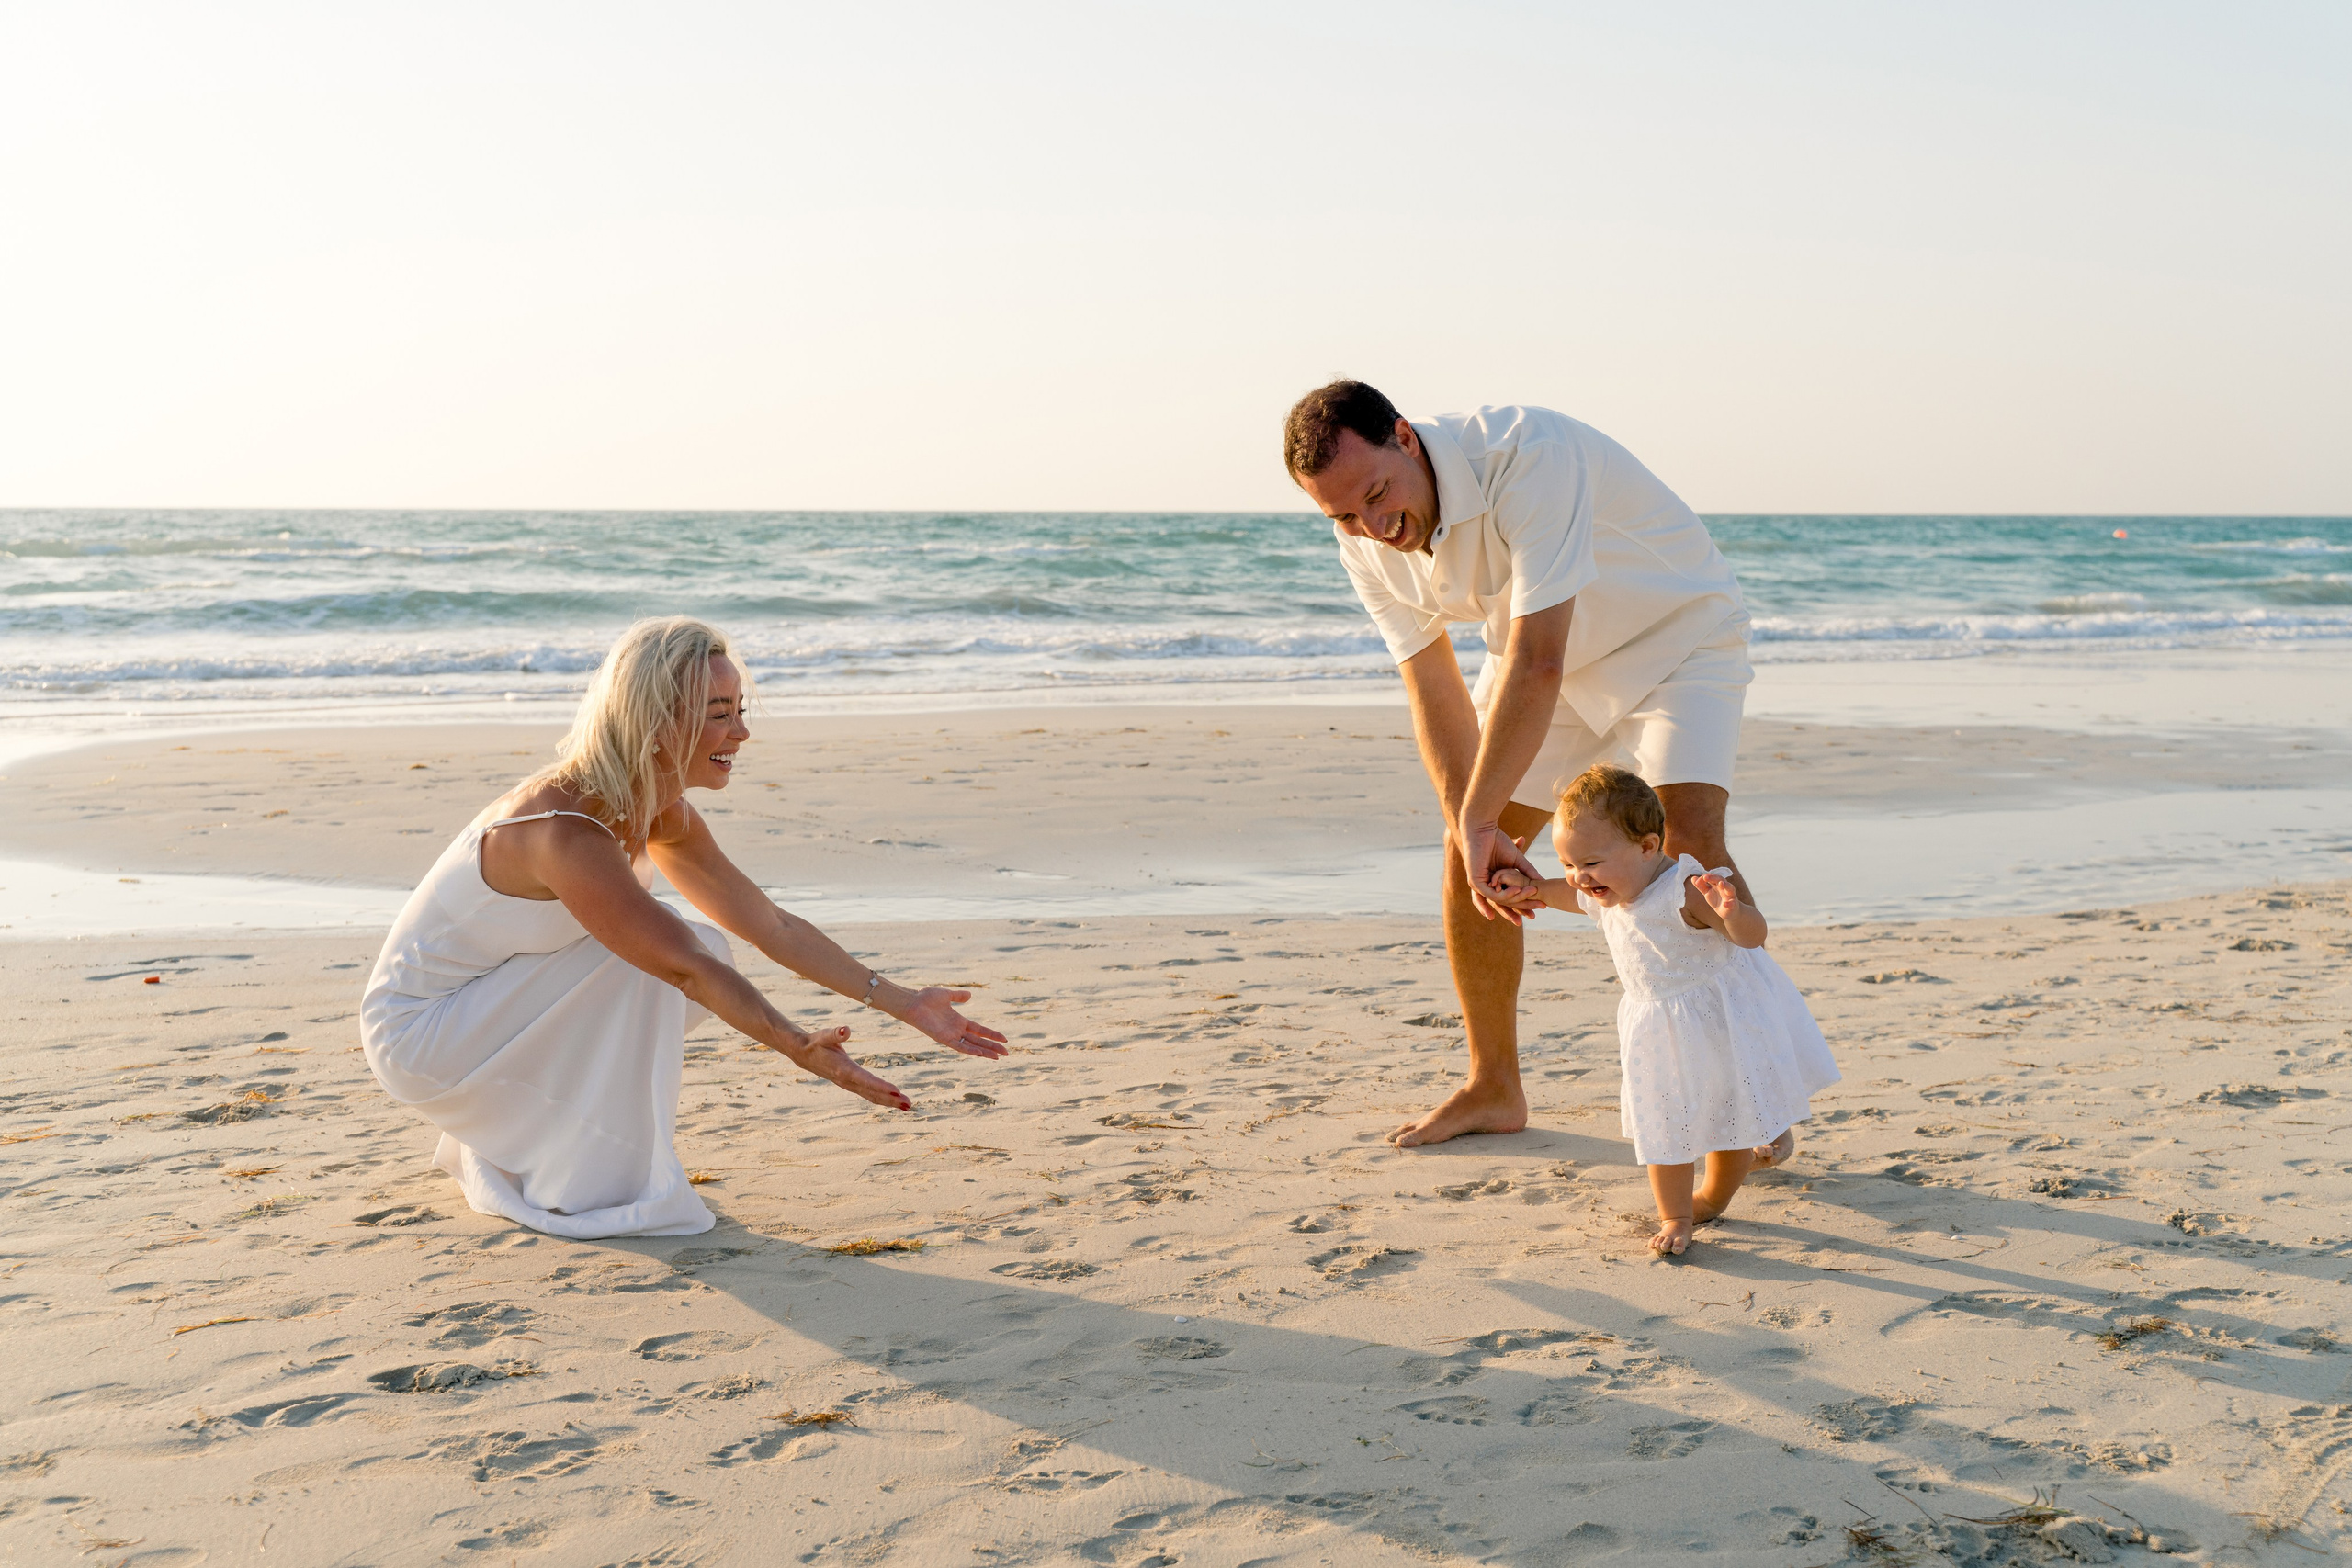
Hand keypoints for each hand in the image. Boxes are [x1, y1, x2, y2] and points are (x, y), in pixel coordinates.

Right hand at [777, 1024, 911, 1111]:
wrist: (804, 1054)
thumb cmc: (816, 1042)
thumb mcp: (824, 1035)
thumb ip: (836, 1033)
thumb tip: (846, 1029)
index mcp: (843, 1069)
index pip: (865, 1079)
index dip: (880, 1086)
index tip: (896, 1091)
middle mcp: (847, 1080)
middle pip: (872, 1092)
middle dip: (891, 1099)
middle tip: (909, 1104)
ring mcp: (850, 1085)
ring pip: (872, 1096)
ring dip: (890, 1102)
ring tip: (908, 1106)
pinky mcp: (852, 1085)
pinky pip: (869, 1094)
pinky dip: (883, 1098)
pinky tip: (895, 1101)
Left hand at [901, 987, 1010, 1059]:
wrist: (912, 1002)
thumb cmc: (926, 998)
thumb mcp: (947, 995)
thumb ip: (958, 996)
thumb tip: (970, 995)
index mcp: (959, 1021)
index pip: (979, 1030)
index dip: (992, 1034)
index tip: (1004, 1039)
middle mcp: (956, 1030)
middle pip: (979, 1040)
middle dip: (993, 1047)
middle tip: (1007, 1053)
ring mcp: (951, 1035)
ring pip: (972, 1046)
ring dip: (985, 1051)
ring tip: (998, 1056)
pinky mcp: (943, 1039)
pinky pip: (959, 1046)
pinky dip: (970, 1050)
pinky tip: (981, 1053)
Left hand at [1461, 819, 1541, 924]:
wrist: (1483, 830)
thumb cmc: (1497, 841)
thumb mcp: (1517, 859)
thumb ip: (1527, 871)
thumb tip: (1541, 881)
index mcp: (1494, 884)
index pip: (1510, 900)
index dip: (1523, 906)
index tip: (1539, 910)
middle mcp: (1485, 888)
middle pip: (1505, 904)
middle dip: (1521, 910)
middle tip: (1536, 914)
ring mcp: (1479, 886)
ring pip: (1500, 900)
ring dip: (1516, 900)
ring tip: (1532, 895)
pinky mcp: (1474, 882)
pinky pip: (1491, 893)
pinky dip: (1505, 893)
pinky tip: (1517, 891)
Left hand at [1690, 872, 1741, 919]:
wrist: (1728, 912)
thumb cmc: (1717, 900)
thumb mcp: (1708, 893)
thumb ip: (1701, 886)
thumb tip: (1693, 878)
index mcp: (1718, 884)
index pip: (1712, 877)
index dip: (1705, 878)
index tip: (1697, 881)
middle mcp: (1725, 888)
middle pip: (1721, 880)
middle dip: (1714, 878)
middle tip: (1706, 877)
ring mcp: (1730, 896)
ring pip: (1730, 888)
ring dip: (1726, 885)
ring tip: (1721, 884)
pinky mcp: (1733, 904)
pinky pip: (1733, 903)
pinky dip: (1729, 903)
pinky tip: (1725, 904)